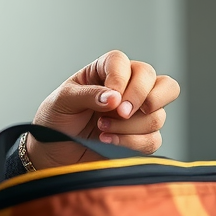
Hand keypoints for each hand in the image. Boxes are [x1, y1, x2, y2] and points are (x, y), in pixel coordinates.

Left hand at [28, 50, 180, 169]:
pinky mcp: (140, 138)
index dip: (121, 77)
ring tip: (101, 128)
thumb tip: (115, 97)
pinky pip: (153, 139)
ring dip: (128, 125)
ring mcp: (137, 115)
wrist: (53, 152)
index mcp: (104, 72)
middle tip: (120, 112)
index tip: (111, 96)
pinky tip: (107, 141)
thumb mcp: (63, 101)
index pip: (123, 62)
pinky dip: (131, 142)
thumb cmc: (56, 120)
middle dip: (141, 98)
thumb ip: (88, 95)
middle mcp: (127, 89)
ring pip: (157, 115)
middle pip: (162, 83)